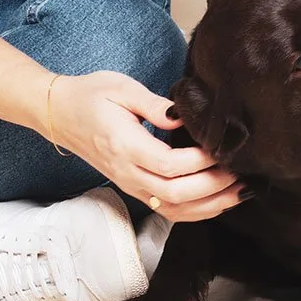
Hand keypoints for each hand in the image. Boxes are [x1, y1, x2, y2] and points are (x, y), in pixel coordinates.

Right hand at [45, 70, 244, 221]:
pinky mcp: (133, 188)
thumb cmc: (90, 96)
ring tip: (238, 191)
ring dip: (209, 205)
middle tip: (241, 172)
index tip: (223, 148)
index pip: (170, 165)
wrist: (60, 113)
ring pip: (174, 209)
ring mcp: (130, 184)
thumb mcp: (122, 88)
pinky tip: (216, 202)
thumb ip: (156, 104)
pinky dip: (194, 212)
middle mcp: (127, 172)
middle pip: (176, 193)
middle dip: (214, 187)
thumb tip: (185, 116)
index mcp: (125, 146)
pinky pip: (167, 210)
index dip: (201, 162)